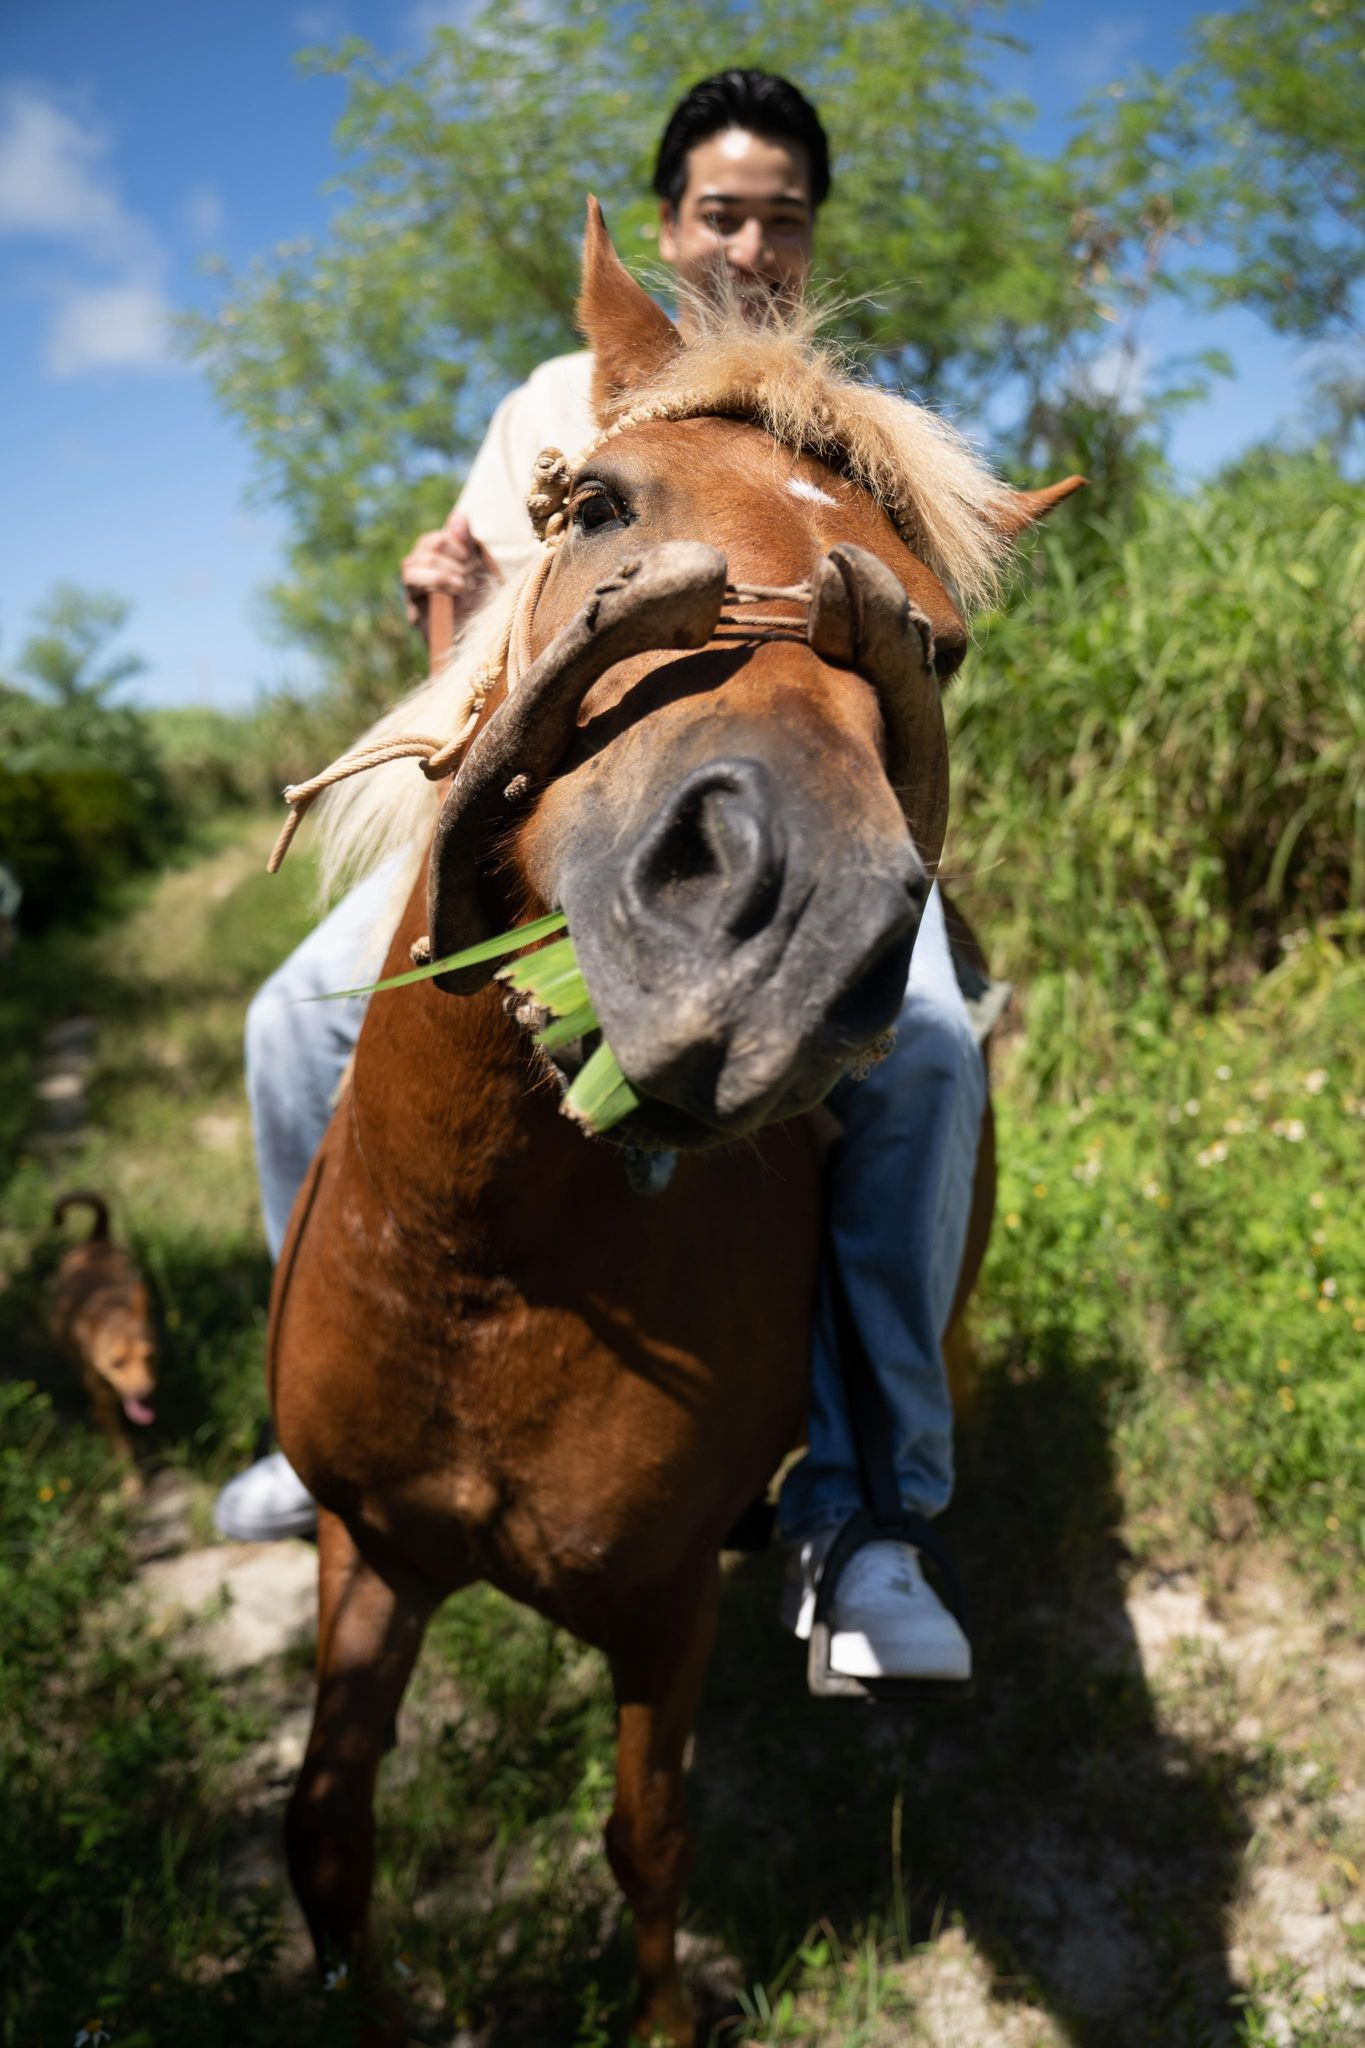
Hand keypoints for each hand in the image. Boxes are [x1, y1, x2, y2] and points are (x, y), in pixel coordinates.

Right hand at [400, 509, 498, 632]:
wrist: (490, 644)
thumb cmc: (488, 606)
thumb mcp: (483, 569)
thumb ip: (469, 543)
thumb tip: (459, 515)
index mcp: (437, 564)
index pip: (433, 540)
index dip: (453, 543)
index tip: (474, 561)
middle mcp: (422, 578)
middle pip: (422, 550)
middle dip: (450, 559)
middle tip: (471, 577)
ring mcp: (415, 597)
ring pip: (410, 567)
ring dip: (442, 572)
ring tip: (464, 587)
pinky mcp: (415, 616)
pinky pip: (413, 589)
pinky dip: (437, 585)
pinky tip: (458, 595)